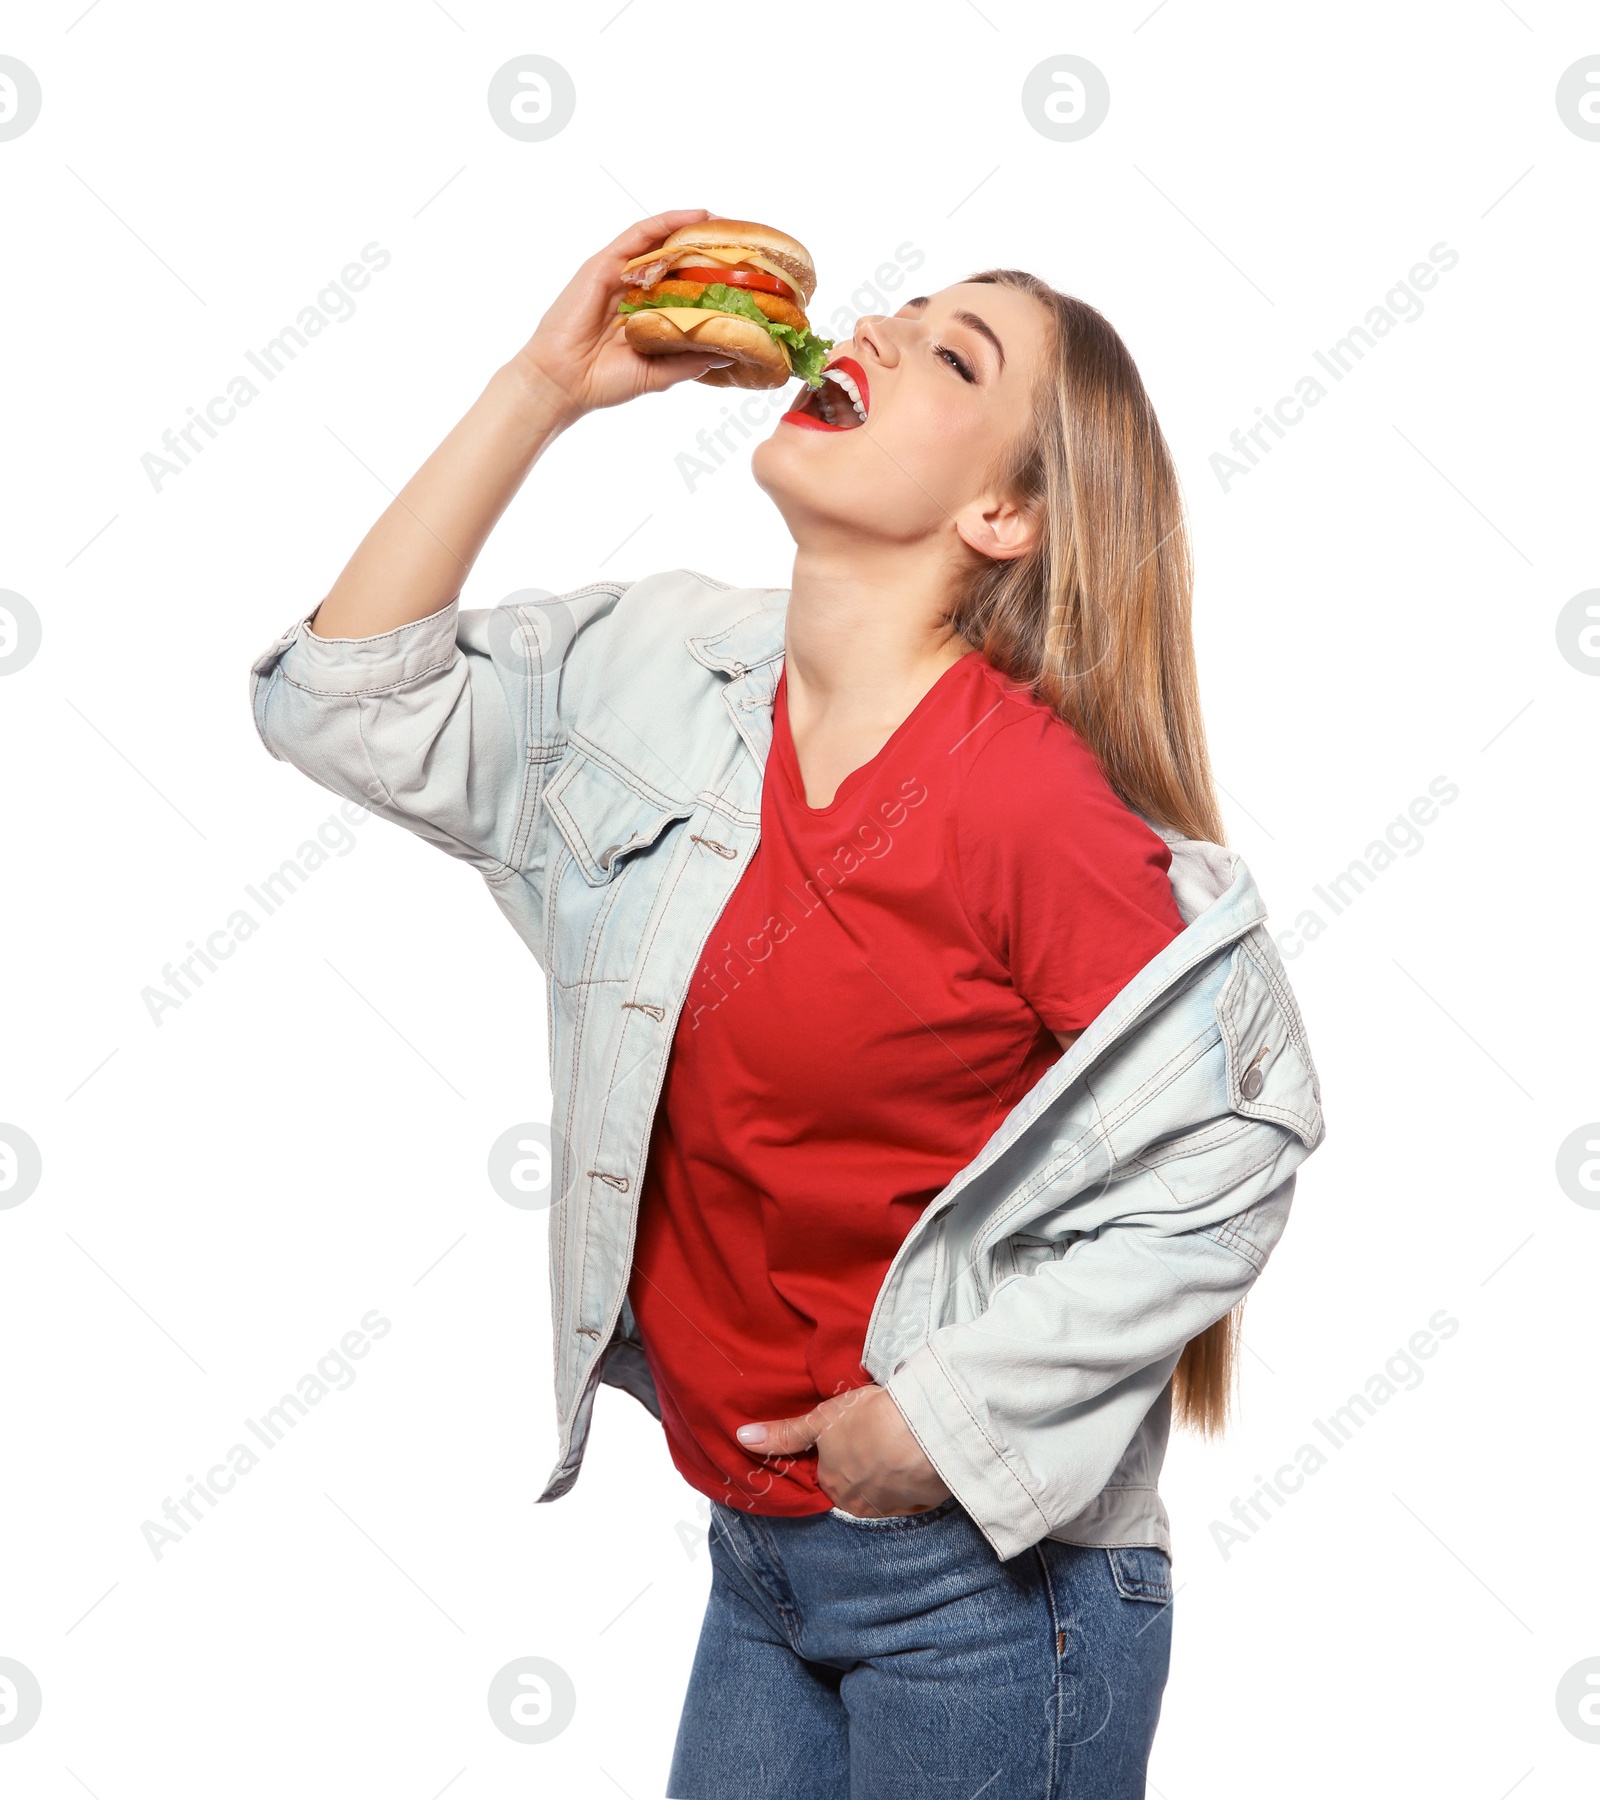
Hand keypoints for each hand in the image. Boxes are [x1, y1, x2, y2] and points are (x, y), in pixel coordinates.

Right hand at [512, 209, 735, 424]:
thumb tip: (729, 354)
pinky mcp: (603, 265)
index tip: (743, 273)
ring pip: (659, 242)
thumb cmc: (603, 382)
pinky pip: (638, 236)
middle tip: (740, 240)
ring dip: (691, 227)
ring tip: (723, 221)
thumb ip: (689, 361)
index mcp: (645, 314)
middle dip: (705, 248)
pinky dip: (665, 222)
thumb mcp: (658, 374)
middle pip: (674, 259)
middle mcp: (633, 290)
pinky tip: (693, 216)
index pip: (683, 286)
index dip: (710, 276)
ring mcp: (618, 275)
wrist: (563, 383)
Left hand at [736, 1384, 952, 1518]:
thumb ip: (785, 1434)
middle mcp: (859, 1504)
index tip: (851, 1436)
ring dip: (890, 1474)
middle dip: (863, 1467)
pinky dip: (914, 1479)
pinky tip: (917, 1457)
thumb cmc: (868, 1420)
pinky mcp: (923, 1502)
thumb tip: (742, 1438)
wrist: (922, 1433)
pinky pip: (914, 1494)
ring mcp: (893, 1506)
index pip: (829, 1474)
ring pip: (886, 1491)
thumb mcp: (821, 1420)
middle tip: (875, 1436)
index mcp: (833, 1486)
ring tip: (898, 1444)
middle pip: (856, 1486)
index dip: (839, 1454)